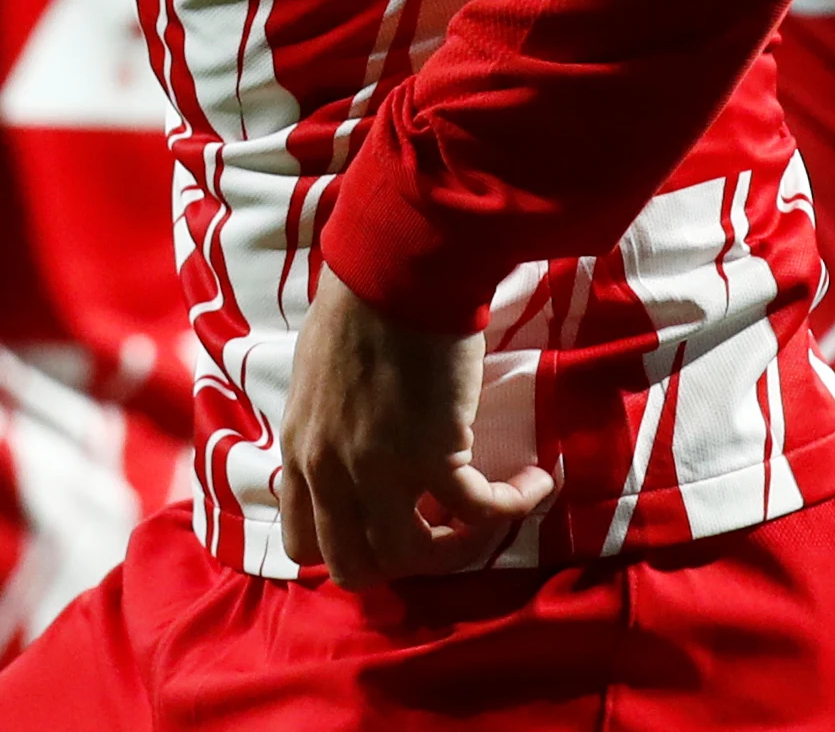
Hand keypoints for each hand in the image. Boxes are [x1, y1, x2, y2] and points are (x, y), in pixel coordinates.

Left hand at [274, 277, 555, 589]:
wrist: (400, 268)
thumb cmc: (359, 306)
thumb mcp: (315, 378)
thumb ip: (324, 429)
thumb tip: (348, 457)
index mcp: (298, 450)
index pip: (303, 544)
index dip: (347, 549)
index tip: (385, 527)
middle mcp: (330, 471)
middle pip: (357, 566)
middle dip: (402, 562)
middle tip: (439, 533)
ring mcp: (378, 469)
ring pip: (416, 555)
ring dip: (459, 547)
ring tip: (488, 516)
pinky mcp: (433, 454)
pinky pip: (478, 510)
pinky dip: (513, 505)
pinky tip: (536, 482)